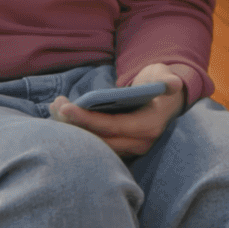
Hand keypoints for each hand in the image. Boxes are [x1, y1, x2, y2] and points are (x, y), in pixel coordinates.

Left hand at [51, 62, 190, 157]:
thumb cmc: (161, 85)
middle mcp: (139, 143)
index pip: (113, 126)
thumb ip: (168, 80)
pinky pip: (97, 145)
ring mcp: (130, 149)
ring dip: (73, 129)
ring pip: (96, 145)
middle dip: (74, 125)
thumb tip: (173, 84)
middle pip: (100, 140)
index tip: (65, 108)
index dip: (88, 119)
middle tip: (55, 106)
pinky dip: (79, 133)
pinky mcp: (121, 149)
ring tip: (55, 109)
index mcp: (149, 126)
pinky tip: (63, 118)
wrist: (168, 103)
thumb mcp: (165, 78)